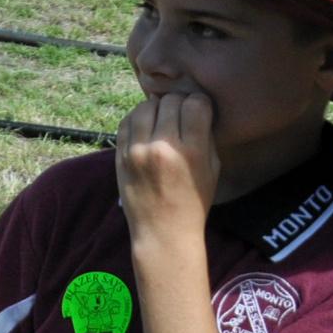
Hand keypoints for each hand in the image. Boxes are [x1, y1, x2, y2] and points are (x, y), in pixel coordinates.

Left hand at [115, 91, 216, 239]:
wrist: (163, 230)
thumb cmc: (194, 200)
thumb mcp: (212, 168)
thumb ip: (205, 136)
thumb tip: (196, 108)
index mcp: (192, 151)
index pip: (195, 104)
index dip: (199, 103)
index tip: (199, 110)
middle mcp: (163, 148)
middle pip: (170, 102)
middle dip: (178, 103)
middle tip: (180, 113)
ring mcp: (138, 151)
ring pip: (145, 107)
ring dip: (156, 107)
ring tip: (162, 117)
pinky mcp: (120, 155)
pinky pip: (126, 122)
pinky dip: (137, 117)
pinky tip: (145, 124)